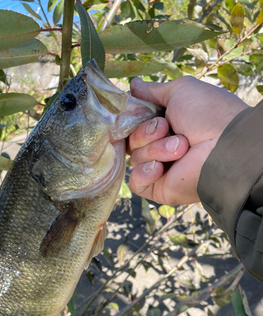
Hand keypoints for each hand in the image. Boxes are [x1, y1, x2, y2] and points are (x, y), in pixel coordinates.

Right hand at [128, 76, 248, 205]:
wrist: (224, 147)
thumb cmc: (208, 115)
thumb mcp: (181, 91)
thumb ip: (153, 90)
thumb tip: (133, 86)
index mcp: (167, 126)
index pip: (135, 124)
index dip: (134, 118)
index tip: (140, 112)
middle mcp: (162, 148)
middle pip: (132, 141)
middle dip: (146, 132)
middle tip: (166, 128)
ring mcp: (160, 169)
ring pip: (135, 158)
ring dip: (154, 150)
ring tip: (180, 148)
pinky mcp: (158, 188)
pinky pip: (136, 182)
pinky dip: (144, 173)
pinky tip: (159, 168)